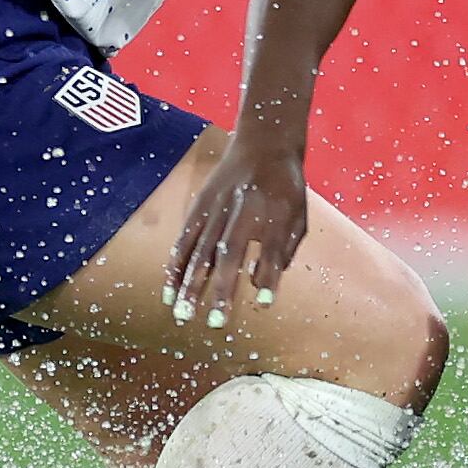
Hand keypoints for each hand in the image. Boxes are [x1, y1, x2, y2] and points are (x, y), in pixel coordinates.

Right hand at [162, 133, 311, 330]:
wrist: (264, 143)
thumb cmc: (285, 189)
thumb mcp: (298, 218)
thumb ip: (281, 253)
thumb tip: (259, 290)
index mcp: (274, 211)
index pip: (271, 248)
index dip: (269, 275)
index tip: (264, 304)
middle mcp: (243, 209)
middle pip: (228, 254)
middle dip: (220, 289)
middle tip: (214, 324)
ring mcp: (217, 206)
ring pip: (200, 250)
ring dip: (190, 285)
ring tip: (181, 314)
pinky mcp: (198, 205)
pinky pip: (184, 240)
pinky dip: (175, 266)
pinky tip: (169, 290)